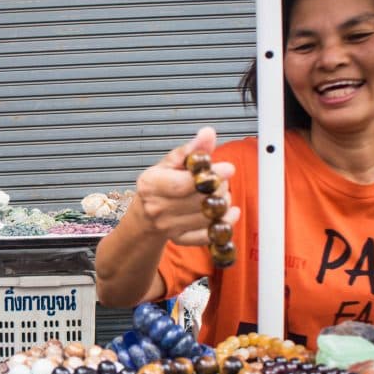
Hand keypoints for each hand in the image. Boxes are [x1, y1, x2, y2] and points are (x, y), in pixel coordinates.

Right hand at [131, 126, 239, 245]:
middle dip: (218, 187)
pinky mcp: (180, 239)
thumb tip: (208, 133)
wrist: (144, 217)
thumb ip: (190, 149)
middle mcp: (157, 207)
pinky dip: (223, 224)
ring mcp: (168, 226)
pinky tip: (229, 212)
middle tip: (221, 177)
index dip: (209, 176)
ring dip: (222, 202)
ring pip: (206, 217)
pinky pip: (207, 236)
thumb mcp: (168, 163)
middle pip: (198, 201)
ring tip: (220, 192)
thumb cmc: (158, 186)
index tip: (228, 168)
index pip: (182, 184)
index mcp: (151, 184)